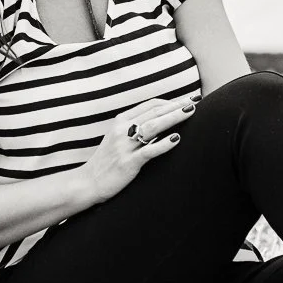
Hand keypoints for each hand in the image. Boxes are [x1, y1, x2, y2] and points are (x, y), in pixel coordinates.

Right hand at [79, 92, 198, 203]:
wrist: (87, 183)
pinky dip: (164, 144)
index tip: (186, 99)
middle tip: (195, 101)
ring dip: (174, 117)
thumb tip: (158, 121)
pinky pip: (149, 151)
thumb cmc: (106, 161)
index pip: (150, 105)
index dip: (170, 101)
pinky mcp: (128, 163)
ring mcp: (124, 146)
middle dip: (176, 105)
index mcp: (120, 121)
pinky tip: (177, 139)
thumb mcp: (116, 138)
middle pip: (154, 112)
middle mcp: (122, 130)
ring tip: (190, 112)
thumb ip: (133, 127)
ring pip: (154, 126)